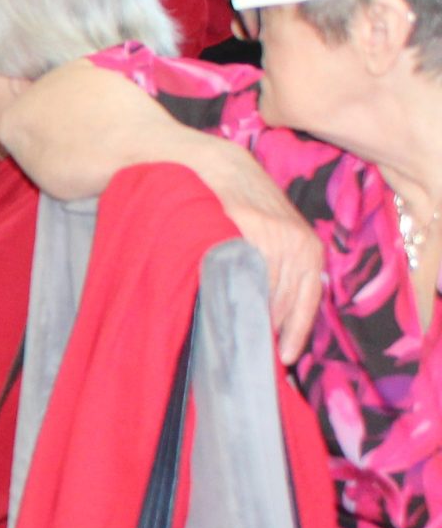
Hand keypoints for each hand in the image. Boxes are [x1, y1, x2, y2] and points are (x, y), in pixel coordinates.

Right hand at [211, 155, 322, 363]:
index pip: (307, 301)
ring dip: (249, 315)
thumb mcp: (274, 237)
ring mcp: (272, 235)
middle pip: (284, 301)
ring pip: (263, 290)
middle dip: (268, 329)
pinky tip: (222, 306)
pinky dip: (232, 292)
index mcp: (309, 249)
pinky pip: (241, 271)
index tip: (285, 360)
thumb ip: (277, 270)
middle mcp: (297, 243)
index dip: (296, 333)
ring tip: (233, 337)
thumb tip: (270, 318)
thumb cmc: (244, 208)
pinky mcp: (246, 227)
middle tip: (251, 354)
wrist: (219, 167)